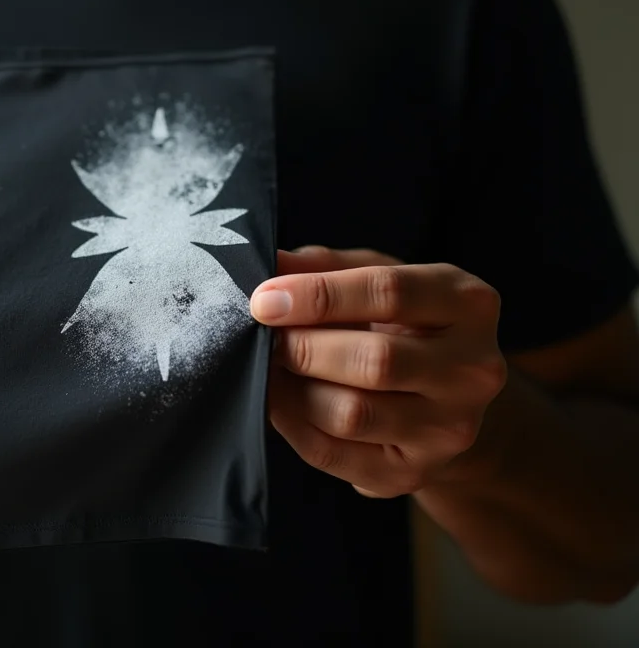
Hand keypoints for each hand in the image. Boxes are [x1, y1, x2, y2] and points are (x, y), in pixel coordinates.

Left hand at [251, 247, 506, 497]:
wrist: (446, 402)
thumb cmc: (403, 325)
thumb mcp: (379, 278)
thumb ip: (326, 267)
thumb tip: (269, 263)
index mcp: (468, 304)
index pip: (389, 292)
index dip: (318, 295)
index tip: (265, 299)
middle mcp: (472, 370)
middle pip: (375, 361)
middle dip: (304, 346)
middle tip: (266, 337)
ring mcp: (448, 429)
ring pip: (352, 413)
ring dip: (293, 389)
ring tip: (272, 366)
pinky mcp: (412, 474)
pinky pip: (332, 453)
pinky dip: (291, 424)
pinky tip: (279, 399)